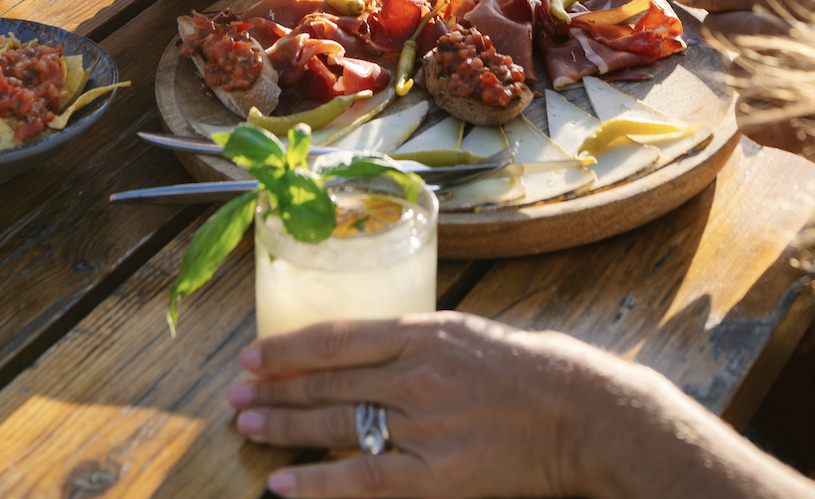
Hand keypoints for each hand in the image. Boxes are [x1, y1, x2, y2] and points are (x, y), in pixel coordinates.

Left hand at [228, 313, 636, 497]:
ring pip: (336, 424)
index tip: (251, 354)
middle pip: (327, 380)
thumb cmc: (528, 371)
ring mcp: (423, 424)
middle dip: (274, 386)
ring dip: (285, 426)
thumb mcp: (466, 334)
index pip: (336, 337)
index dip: (287, 348)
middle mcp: (415, 372)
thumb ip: (417, 343)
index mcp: (423, 330)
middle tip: (234, 391)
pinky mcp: (436, 475)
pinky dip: (317, 483)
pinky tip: (282, 484)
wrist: (580, 411)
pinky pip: (362, 481)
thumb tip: (366, 351)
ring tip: (246, 425)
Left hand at [672, 0, 814, 160]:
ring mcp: (790, 85)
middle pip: (729, 30)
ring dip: (753, 75)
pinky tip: (794, 110)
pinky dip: (762, 114)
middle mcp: (800, 39)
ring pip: (737, 73)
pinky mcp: (785, 128)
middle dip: (729, 32)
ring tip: (794, 80)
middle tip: (751, 40)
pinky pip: (747, 114)